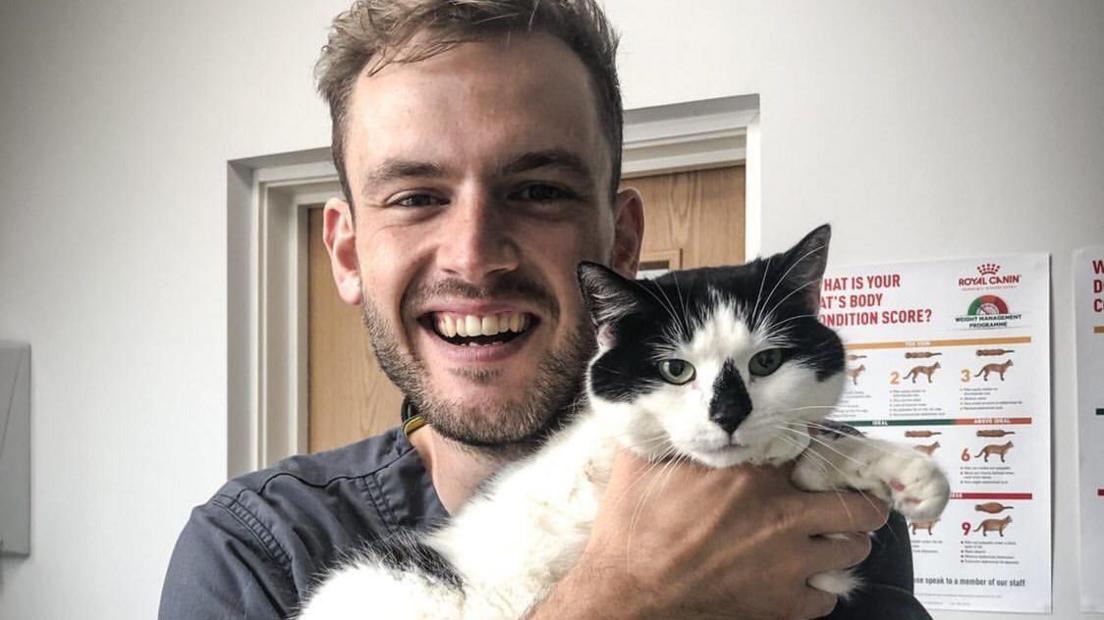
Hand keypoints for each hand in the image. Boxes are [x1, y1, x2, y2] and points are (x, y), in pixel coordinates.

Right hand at [568, 449, 888, 619]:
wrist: (629, 590)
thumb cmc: (633, 527)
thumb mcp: (641, 462)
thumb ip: (664, 429)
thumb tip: (661, 401)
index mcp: (751, 475)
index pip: (813, 451)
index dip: (816, 454)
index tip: (811, 459)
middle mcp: (781, 516)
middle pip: (859, 506)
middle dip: (860, 502)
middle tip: (849, 502)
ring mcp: (787, 563)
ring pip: (854, 550)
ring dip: (844, 543)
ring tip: (826, 541)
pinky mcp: (782, 603)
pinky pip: (828, 597)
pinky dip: (819, 588)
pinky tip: (800, 580)